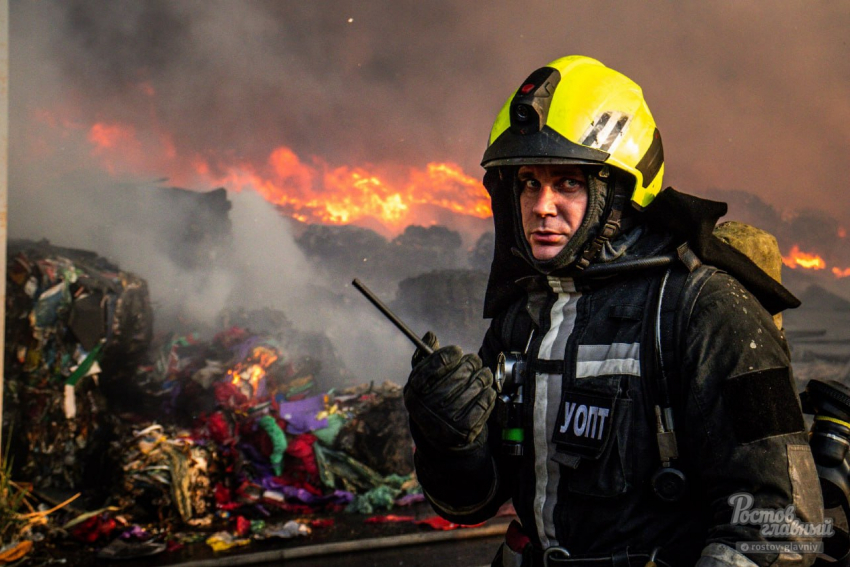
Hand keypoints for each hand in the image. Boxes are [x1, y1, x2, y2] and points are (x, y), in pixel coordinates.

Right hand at [404, 333, 496, 447]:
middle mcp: (427, 407)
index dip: (448, 355)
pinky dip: (488, 394)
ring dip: (483, 377)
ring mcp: (445, 420)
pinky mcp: (462, 431)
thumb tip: (430, 336)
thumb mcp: (424, 379)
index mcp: (414, 391)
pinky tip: (488, 389)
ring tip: (485, 373)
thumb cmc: (432, 397)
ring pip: (472, 388)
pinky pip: (481, 405)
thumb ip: (427, 356)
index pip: (432, 366)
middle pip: (457, 376)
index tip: (458, 350)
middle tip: (475, 360)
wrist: (439, 435)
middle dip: (470, 364)